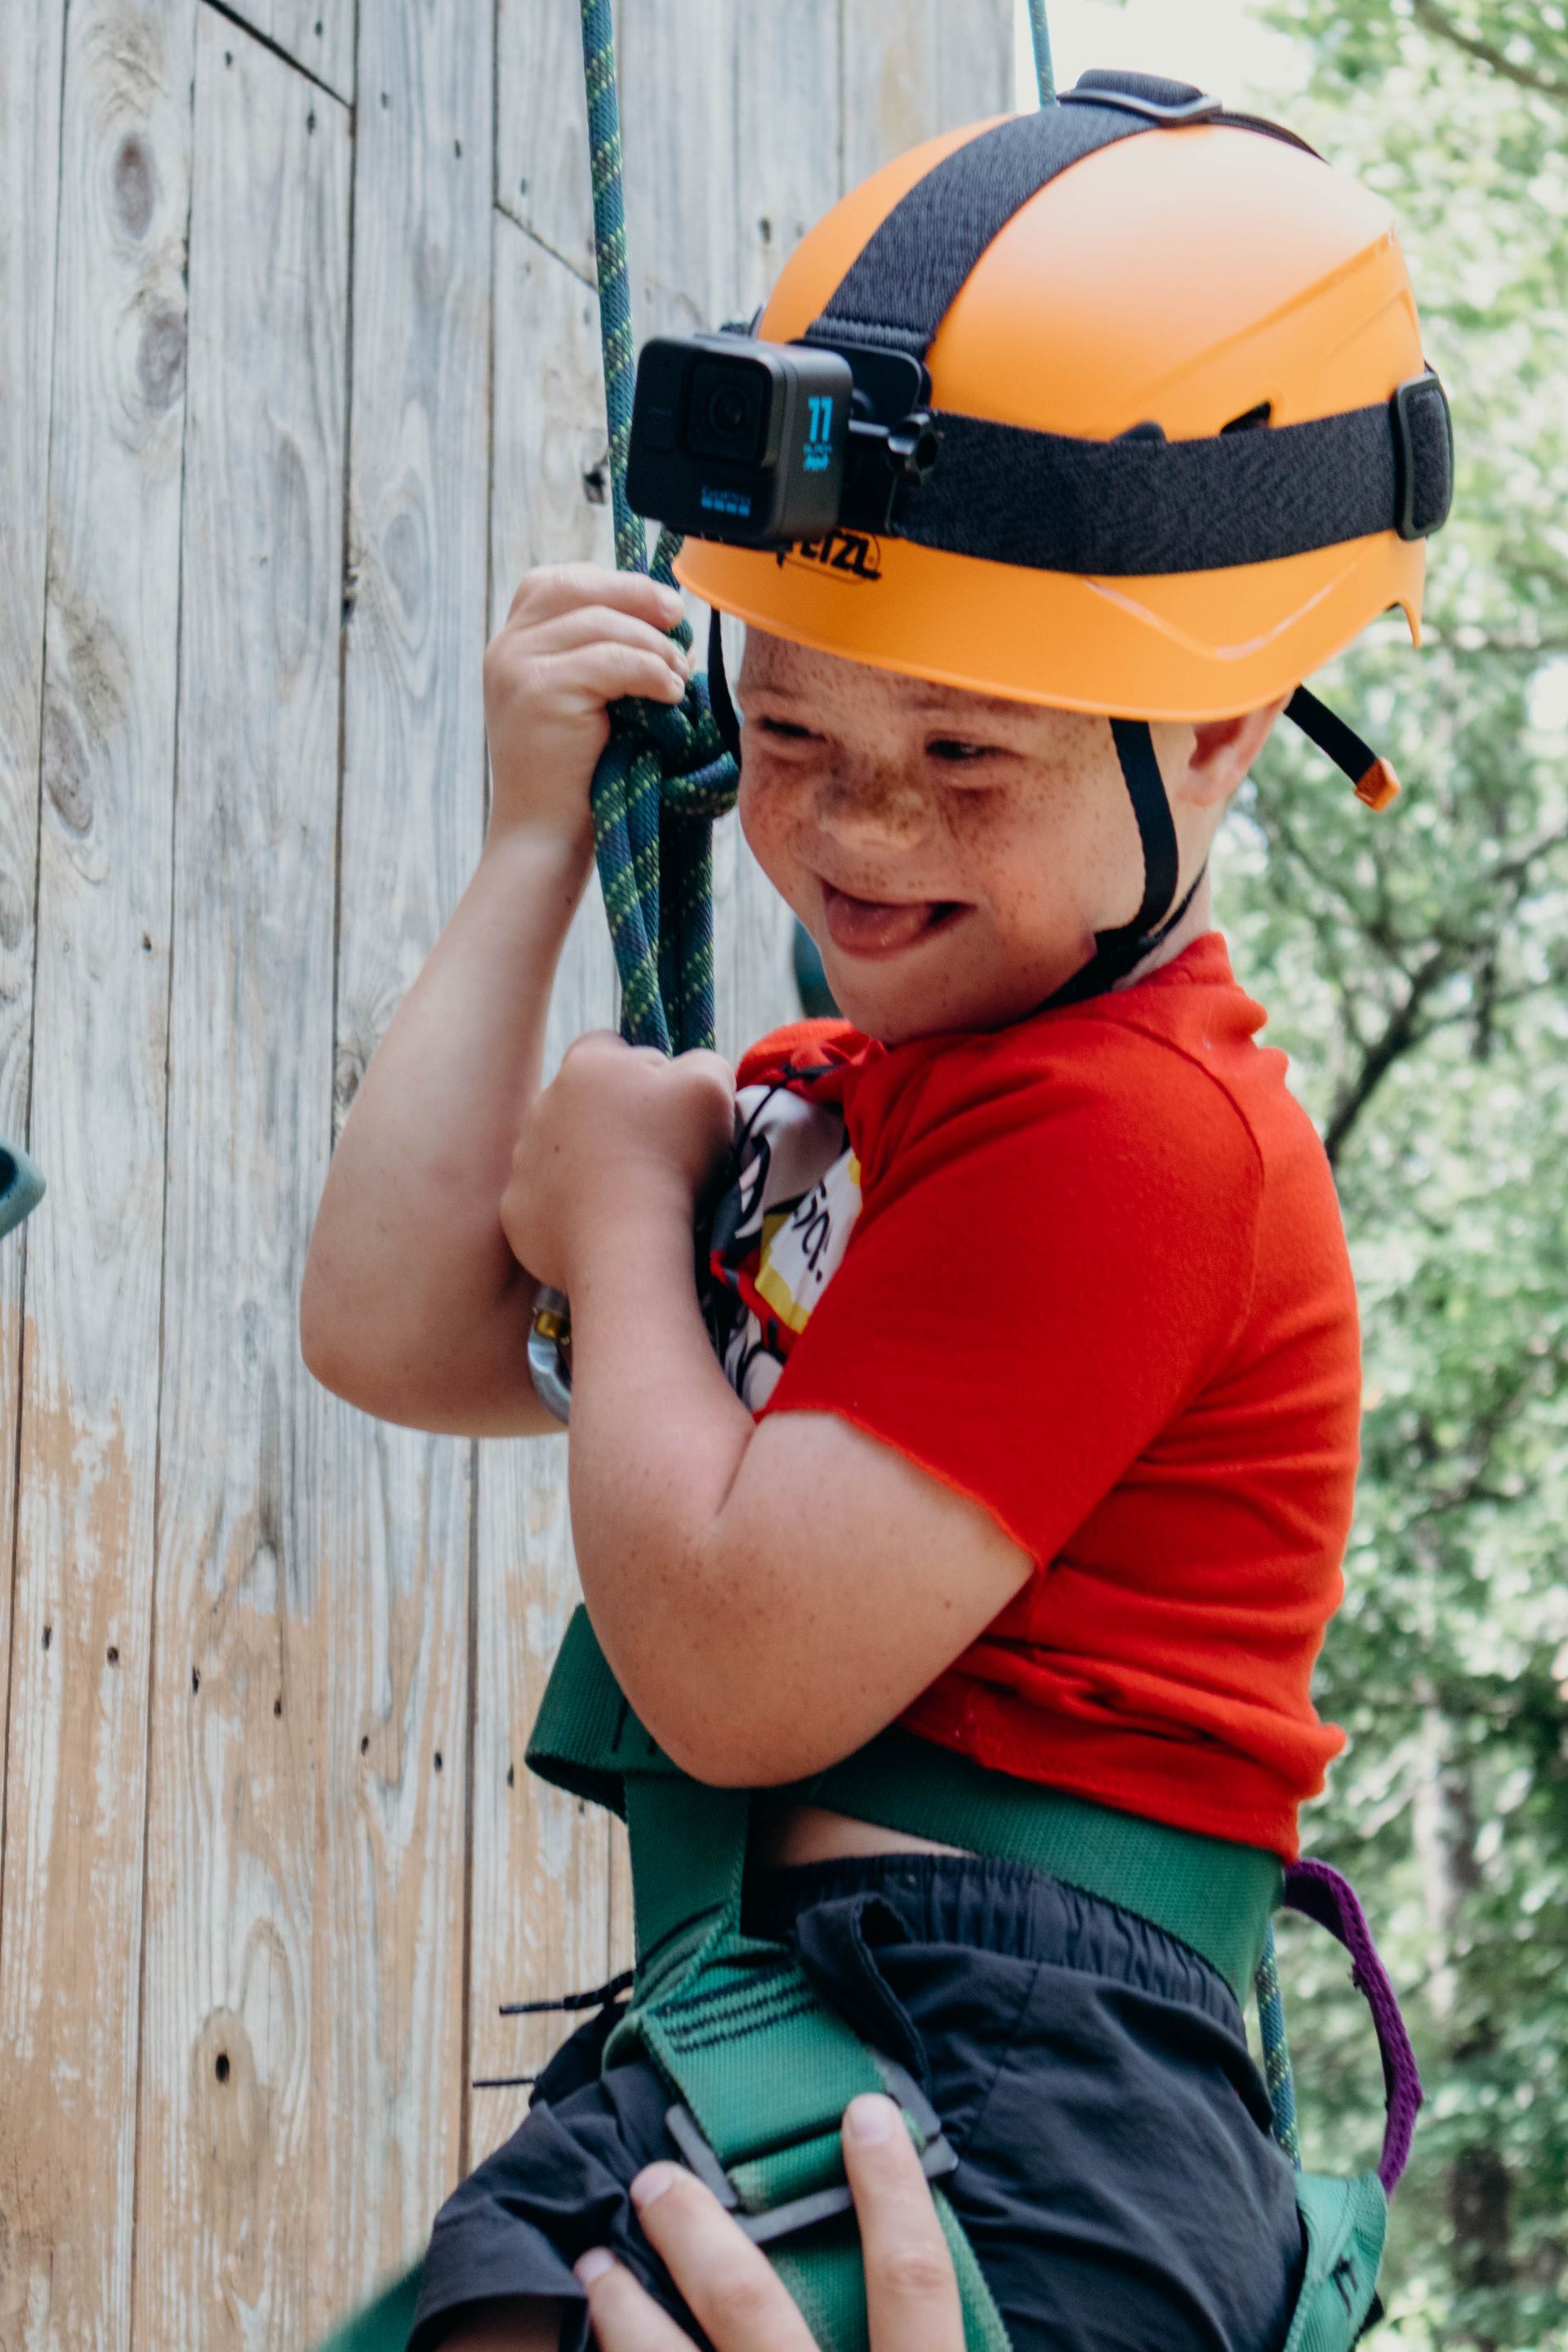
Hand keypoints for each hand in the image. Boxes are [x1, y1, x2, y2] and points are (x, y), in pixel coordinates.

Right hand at [482, 564, 690, 851]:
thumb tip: (673, 625)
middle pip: (579, 588)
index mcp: (511, 645)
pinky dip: (652, 672)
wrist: (543, 839)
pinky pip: (613, 660)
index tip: (661, 609)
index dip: (616, 586)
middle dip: (639, 598)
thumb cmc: (577, 779)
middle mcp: (506, 648)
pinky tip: (671, 696)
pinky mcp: (540, 691)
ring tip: (679, 677)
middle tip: (680, 624)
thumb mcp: (587, 704)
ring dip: (654, 646)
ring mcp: (517, 667)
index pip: (560, 582)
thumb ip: (608, 658)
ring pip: (603, 624)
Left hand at [501, 1031, 734, 1292]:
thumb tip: (688, 1072)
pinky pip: (547, 1200)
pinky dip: (572, 1209)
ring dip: (589, 1164)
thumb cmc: (672, 1155)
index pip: (608, 1045)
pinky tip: (604, 1224)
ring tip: (629, 1194)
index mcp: (586, 1065)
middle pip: (583, 1102)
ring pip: (561, 1151)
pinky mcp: (516, 1209)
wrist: (627, 1242)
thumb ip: (703, 1061)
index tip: (665, 1104)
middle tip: (653, 1154)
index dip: (640, 1070)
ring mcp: (523, 1159)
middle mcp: (542, 1104)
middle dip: (612, 1120)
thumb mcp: (711, 1086)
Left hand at [574, 2094, 965, 2351]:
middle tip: (656, 2177)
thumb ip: (932, 2344)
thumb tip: (917, 2273)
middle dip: (698, 2238)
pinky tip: (590, 2348)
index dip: (892, 2192)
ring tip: (594, 2264)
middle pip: (755, 2314)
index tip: (866, 2111)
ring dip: (627, 2315)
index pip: (912, 2282)